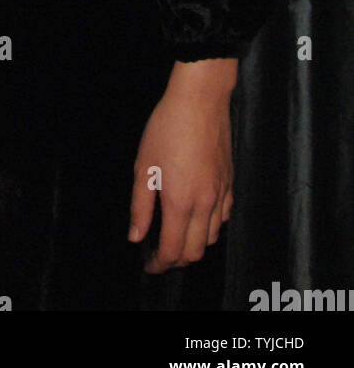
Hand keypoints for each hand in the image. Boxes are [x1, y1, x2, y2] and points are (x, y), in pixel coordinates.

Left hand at [128, 58, 236, 272]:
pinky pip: (223, 219)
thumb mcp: (143, 167)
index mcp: (181, 203)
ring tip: (175, 238)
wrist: (200, 102)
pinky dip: (209, 228)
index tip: (148, 265)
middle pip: (195, 252)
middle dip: (176, 261)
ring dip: (193, 246)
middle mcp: (205, 205)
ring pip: (211, 238)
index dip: (159, 264)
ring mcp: (221, 195)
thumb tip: (136, 237)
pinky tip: (196, 218)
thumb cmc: (166, 129)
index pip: (173, 250)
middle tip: (159, 256)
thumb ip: (140, 206)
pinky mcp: (230, 183)